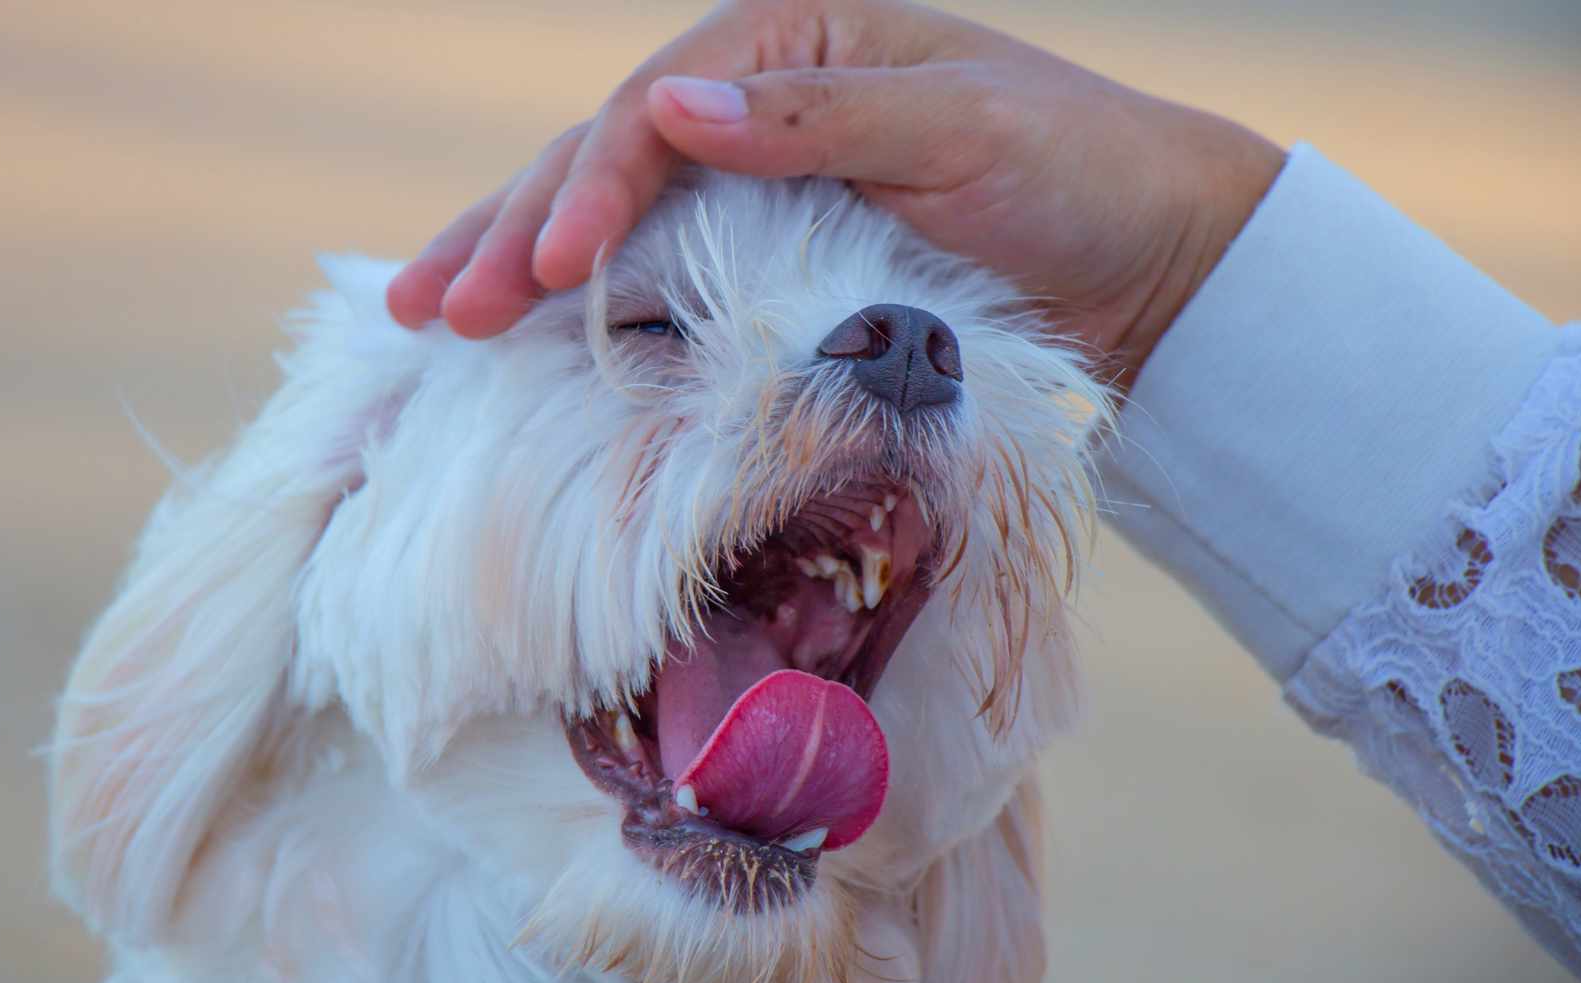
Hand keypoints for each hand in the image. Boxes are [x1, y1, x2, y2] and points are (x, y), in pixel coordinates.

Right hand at [387, 0, 1282, 386]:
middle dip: (511, 230)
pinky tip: (523, 340)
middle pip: (605, 161)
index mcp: (795, 44)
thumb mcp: (960, 132)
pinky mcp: (775, 265)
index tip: (539, 268)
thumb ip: (818, 118)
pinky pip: (663, 279)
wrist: (1153, 269)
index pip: (656, 110)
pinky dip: (589, 310)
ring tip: (428, 312)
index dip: (588, 189)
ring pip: (615, 222)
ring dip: (520, 267)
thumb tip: (667, 103)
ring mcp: (759, 188)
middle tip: (427, 305)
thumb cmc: (1075, 177)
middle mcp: (761, 105)